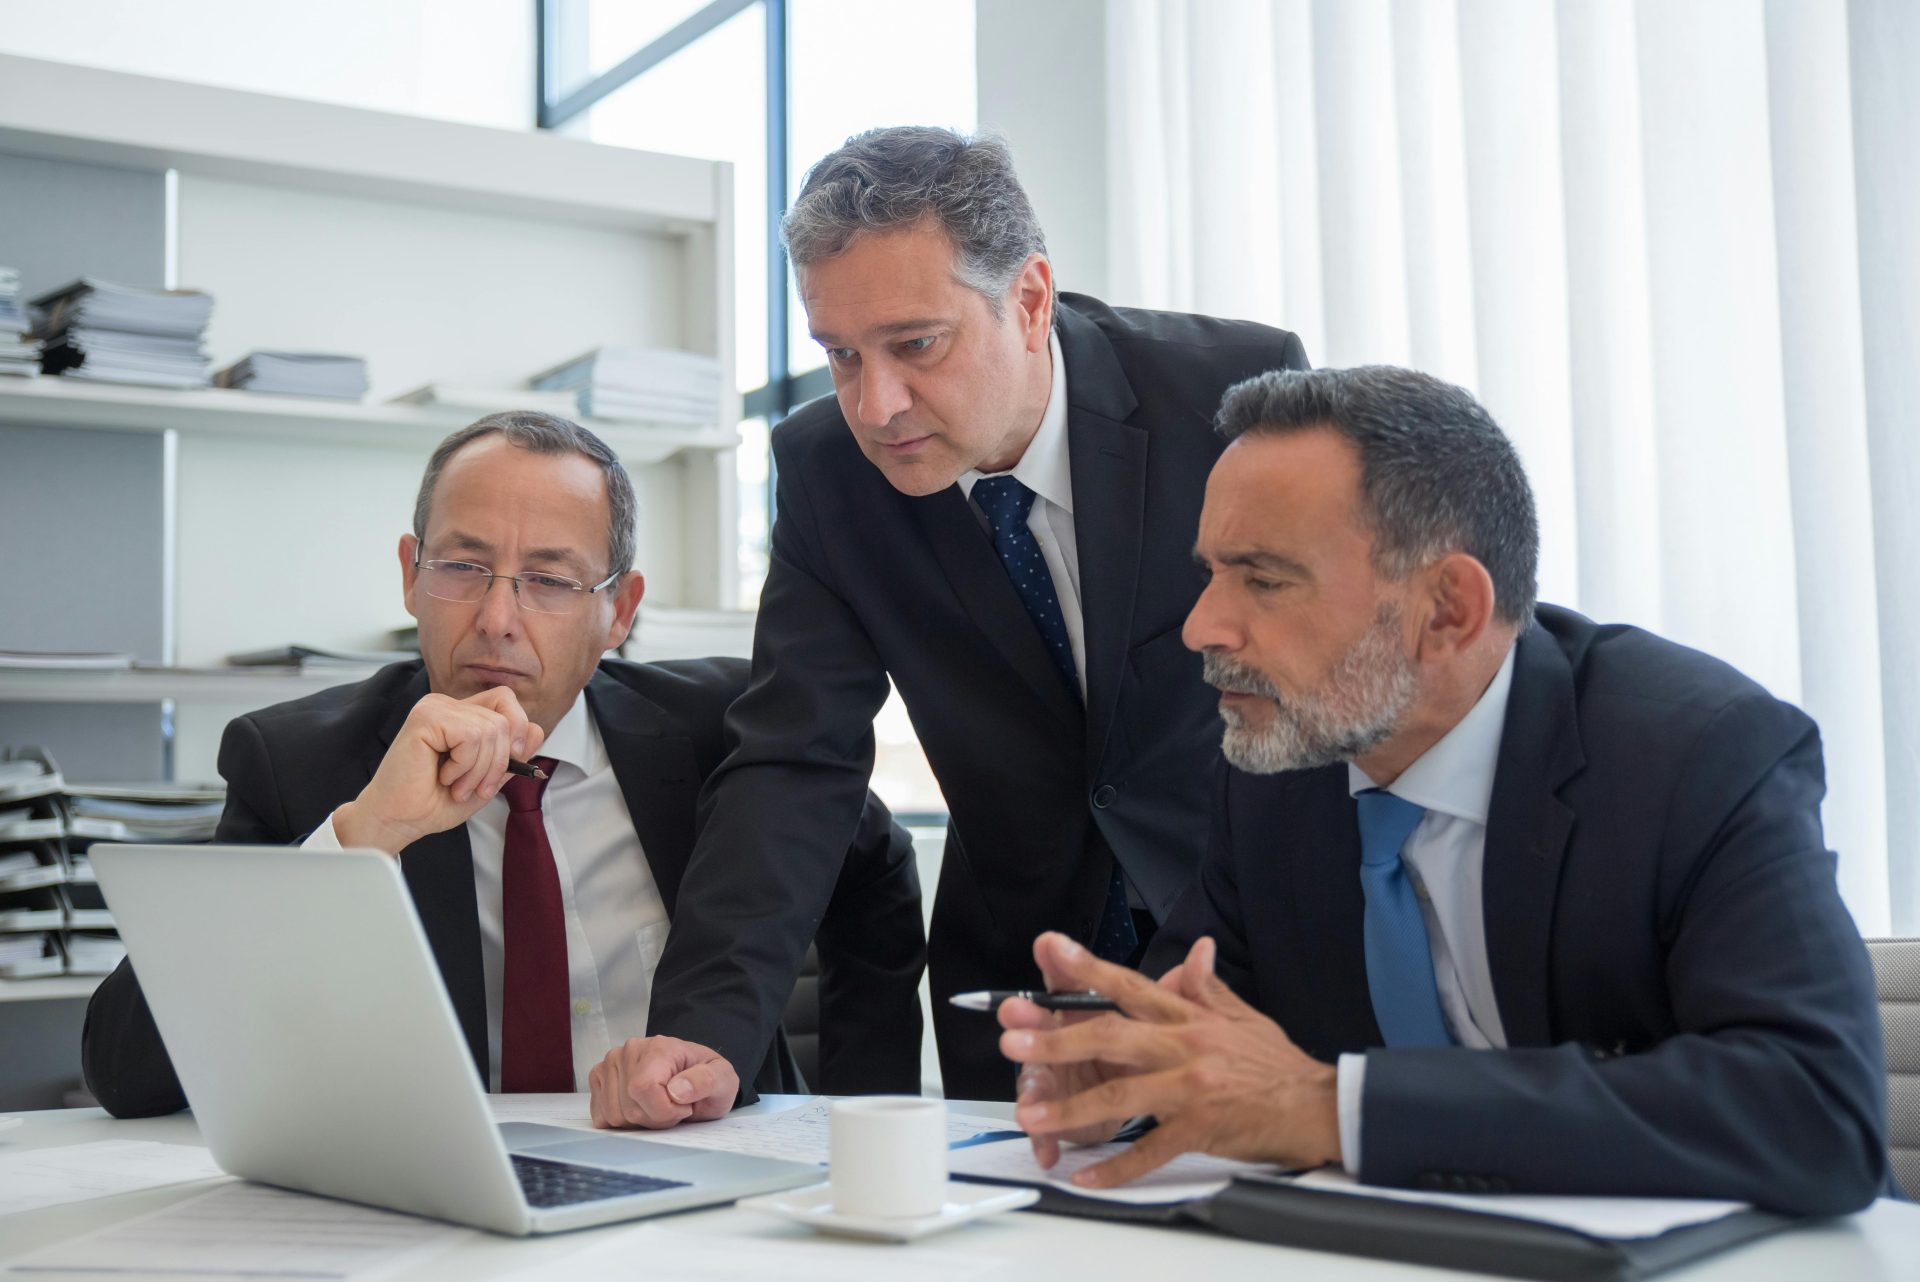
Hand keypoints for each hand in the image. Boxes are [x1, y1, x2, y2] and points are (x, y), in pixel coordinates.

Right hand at [333, 688, 544, 853]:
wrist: (399, 820)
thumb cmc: (434, 801)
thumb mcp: (488, 779)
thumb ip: (512, 756)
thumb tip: (538, 730)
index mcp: (461, 714)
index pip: (507, 701)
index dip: (517, 732)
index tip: (508, 765)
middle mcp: (448, 704)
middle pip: (505, 718)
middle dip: (499, 762)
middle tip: (476, 787)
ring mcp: (435, 707)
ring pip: (491, 729)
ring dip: (479, 770)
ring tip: (456, 785)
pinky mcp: (425, 717)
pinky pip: (471, 736)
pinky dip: (464, 765)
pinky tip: (443, 776)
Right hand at [588, 1036, 737, 1129]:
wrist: (696, 1079)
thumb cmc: (708, 1079)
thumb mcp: (723, 1080)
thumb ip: (706, 1082)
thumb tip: (677, 1089)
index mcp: (659, 1047)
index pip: (643, 1088)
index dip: (664, 1110)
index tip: (684, 1108)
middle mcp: (629, 1051)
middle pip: (629, 1106)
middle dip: (654, 1119)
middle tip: (674, 1108)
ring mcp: (611, 1064)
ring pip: (614, 1115)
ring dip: (639, 1122)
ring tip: (658, 1107)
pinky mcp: (599, 1079)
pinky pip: (601, 1116)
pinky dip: (621, 1123)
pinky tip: (640, 1109)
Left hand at [1000, 931, 1340, 1188]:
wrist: (1318, 1105)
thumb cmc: (1276, 1064)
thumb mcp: (1242, 1016)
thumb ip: (1208, 986)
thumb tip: (1195, 949)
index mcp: (1189, 1016)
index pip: (1129, 986)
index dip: (1087, 967)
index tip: (1050, 949)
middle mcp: (1185, 1046)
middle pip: (1111, 1037)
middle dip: (1057, 1038)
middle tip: (1013, 1038)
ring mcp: (1191, 1088)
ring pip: (1121, 1095)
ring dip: (1071, 1106)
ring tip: (1032, 1114)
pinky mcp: (1201, 1127)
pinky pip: (1151, 1149)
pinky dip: (1117, 1166)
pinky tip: (1086, 1175)